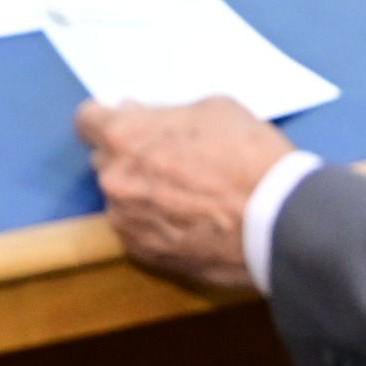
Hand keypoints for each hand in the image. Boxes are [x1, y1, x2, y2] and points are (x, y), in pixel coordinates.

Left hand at [77, 96, 295, 292]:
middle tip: (167, 159)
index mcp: (124, 136)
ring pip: (121, 199)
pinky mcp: (145, 256)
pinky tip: (188, 221)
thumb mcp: (211, 110)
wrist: (279, 222)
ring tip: (184, 195)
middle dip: (128, 156)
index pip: (86, 120)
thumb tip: (141, 118)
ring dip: (141, 193)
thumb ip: (165, 116)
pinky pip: (138, 230)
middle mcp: (114, 180)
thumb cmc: (249, 156)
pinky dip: (154, 224)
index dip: (106, 119)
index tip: (126, 124)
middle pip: (104, 160)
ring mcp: (127, 223)